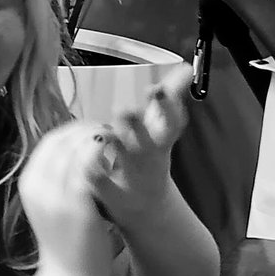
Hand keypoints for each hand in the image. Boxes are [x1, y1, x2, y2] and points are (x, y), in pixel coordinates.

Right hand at [18, 121, 115, 275]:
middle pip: (61, 138)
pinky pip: (89, 165)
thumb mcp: (52, 205)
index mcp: (29, 182)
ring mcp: (54, 194)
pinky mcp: (75, 204)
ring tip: (118, 140)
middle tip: (111, 129)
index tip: (94, 130)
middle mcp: (36, 184)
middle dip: (87, 129)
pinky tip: (118, 157)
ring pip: (76, 147)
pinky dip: (104, 154)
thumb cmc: (66, 242)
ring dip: (98, 137)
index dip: (74, 130)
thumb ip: (59, 179)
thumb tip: (78, 151)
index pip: (50, 141)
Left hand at [88, 63, 191, 227]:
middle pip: (147, 141)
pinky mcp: (113, 195)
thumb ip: (172, 97)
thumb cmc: (150, 158)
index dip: (167, 107)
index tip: (157, 89)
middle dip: (137, 126)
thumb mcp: (163, 129)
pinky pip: (103, 184)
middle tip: (125, 109)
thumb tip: (187, 67)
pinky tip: (87, 162)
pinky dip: (96, 174)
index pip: (172, 123)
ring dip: (117, 146)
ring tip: (107, 133)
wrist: (148, 208)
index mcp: (161, 141)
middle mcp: (149, 159)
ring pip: (125, 161)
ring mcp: (132, 178)